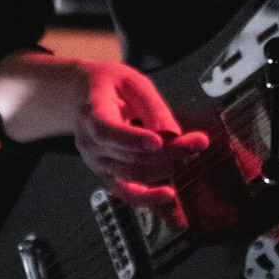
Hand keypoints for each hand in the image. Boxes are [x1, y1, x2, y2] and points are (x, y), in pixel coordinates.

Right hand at [0, 54, 208, 205]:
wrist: (80, 98)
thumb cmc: (107, 86)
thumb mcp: (130, 80)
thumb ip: (151, 105)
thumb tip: (171, 132)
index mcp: (91, 115)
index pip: (108, 132)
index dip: (133, 139)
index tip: (159, 141)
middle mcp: (90, 145)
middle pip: (130, 156)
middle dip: (169, 152)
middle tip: (199, 141)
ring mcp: (97, 163)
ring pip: (134, 175)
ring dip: (167, 167)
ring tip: (192, 153)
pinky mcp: (106, 175)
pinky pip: (126, 193)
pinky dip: (147, 198)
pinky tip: (168, 194)